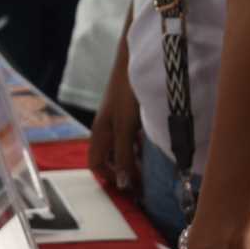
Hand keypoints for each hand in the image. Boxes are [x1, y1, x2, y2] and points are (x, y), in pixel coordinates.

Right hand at [88, 65, 140, 193]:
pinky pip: (132, 138)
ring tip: (151, 171)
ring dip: (134, 161)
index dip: (110, 178)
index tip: (129, 188)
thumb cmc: (127, 92)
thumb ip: (123, 155)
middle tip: (144, 186)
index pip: (95, 164)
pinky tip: (154, 149)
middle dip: (124, 173)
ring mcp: (118, 120)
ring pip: (122, 149)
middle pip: (109, 158)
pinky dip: (141, 148)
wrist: (135, 60)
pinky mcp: (130, 113)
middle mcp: (106, 128)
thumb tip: (123, 184)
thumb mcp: (125, 127)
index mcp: (100, 133)